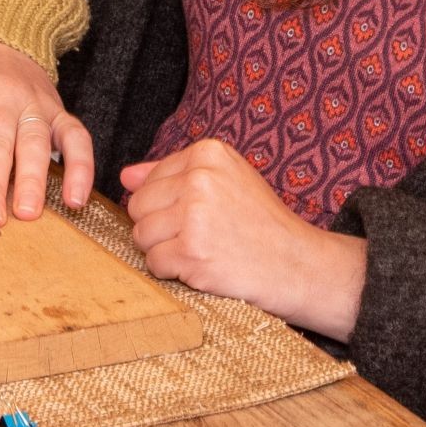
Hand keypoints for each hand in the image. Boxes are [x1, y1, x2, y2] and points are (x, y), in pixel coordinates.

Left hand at [119, 140, 367, 339]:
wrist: (299, 265)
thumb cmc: (262, 224)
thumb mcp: (227, 181)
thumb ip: (173, 173)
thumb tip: (125, 175)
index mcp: (208, 154)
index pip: (149, 179)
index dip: (168, 206)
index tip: (201, 216)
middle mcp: (200, 179)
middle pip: (139, 206)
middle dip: (160, 228)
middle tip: (198, 237)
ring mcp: (196, 216)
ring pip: (141, 235)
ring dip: (164, 251)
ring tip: (202, 251)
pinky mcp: (192, 252)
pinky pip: (153, 263)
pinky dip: (172, 272)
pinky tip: (202, 267)